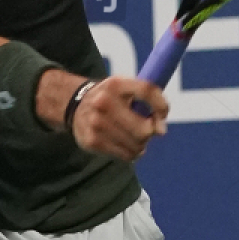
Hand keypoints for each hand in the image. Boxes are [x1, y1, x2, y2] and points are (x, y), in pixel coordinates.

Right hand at [36, 72, 167, 160]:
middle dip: (150, 132)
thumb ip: (148, 101)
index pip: (147, 90)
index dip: (161, 105)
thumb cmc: (111, 98)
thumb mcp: (126, 89)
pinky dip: (131, 152)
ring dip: (141, 144)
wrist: (75, 106)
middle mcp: (104, 102)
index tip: (163, 115)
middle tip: (145, 129)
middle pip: (144, 129)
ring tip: (133, 136)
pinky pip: (125, 155)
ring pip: (137, 145)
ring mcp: (96, 123)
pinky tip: (124, 144)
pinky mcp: (92, 141)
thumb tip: (161, 131)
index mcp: (115, 84)